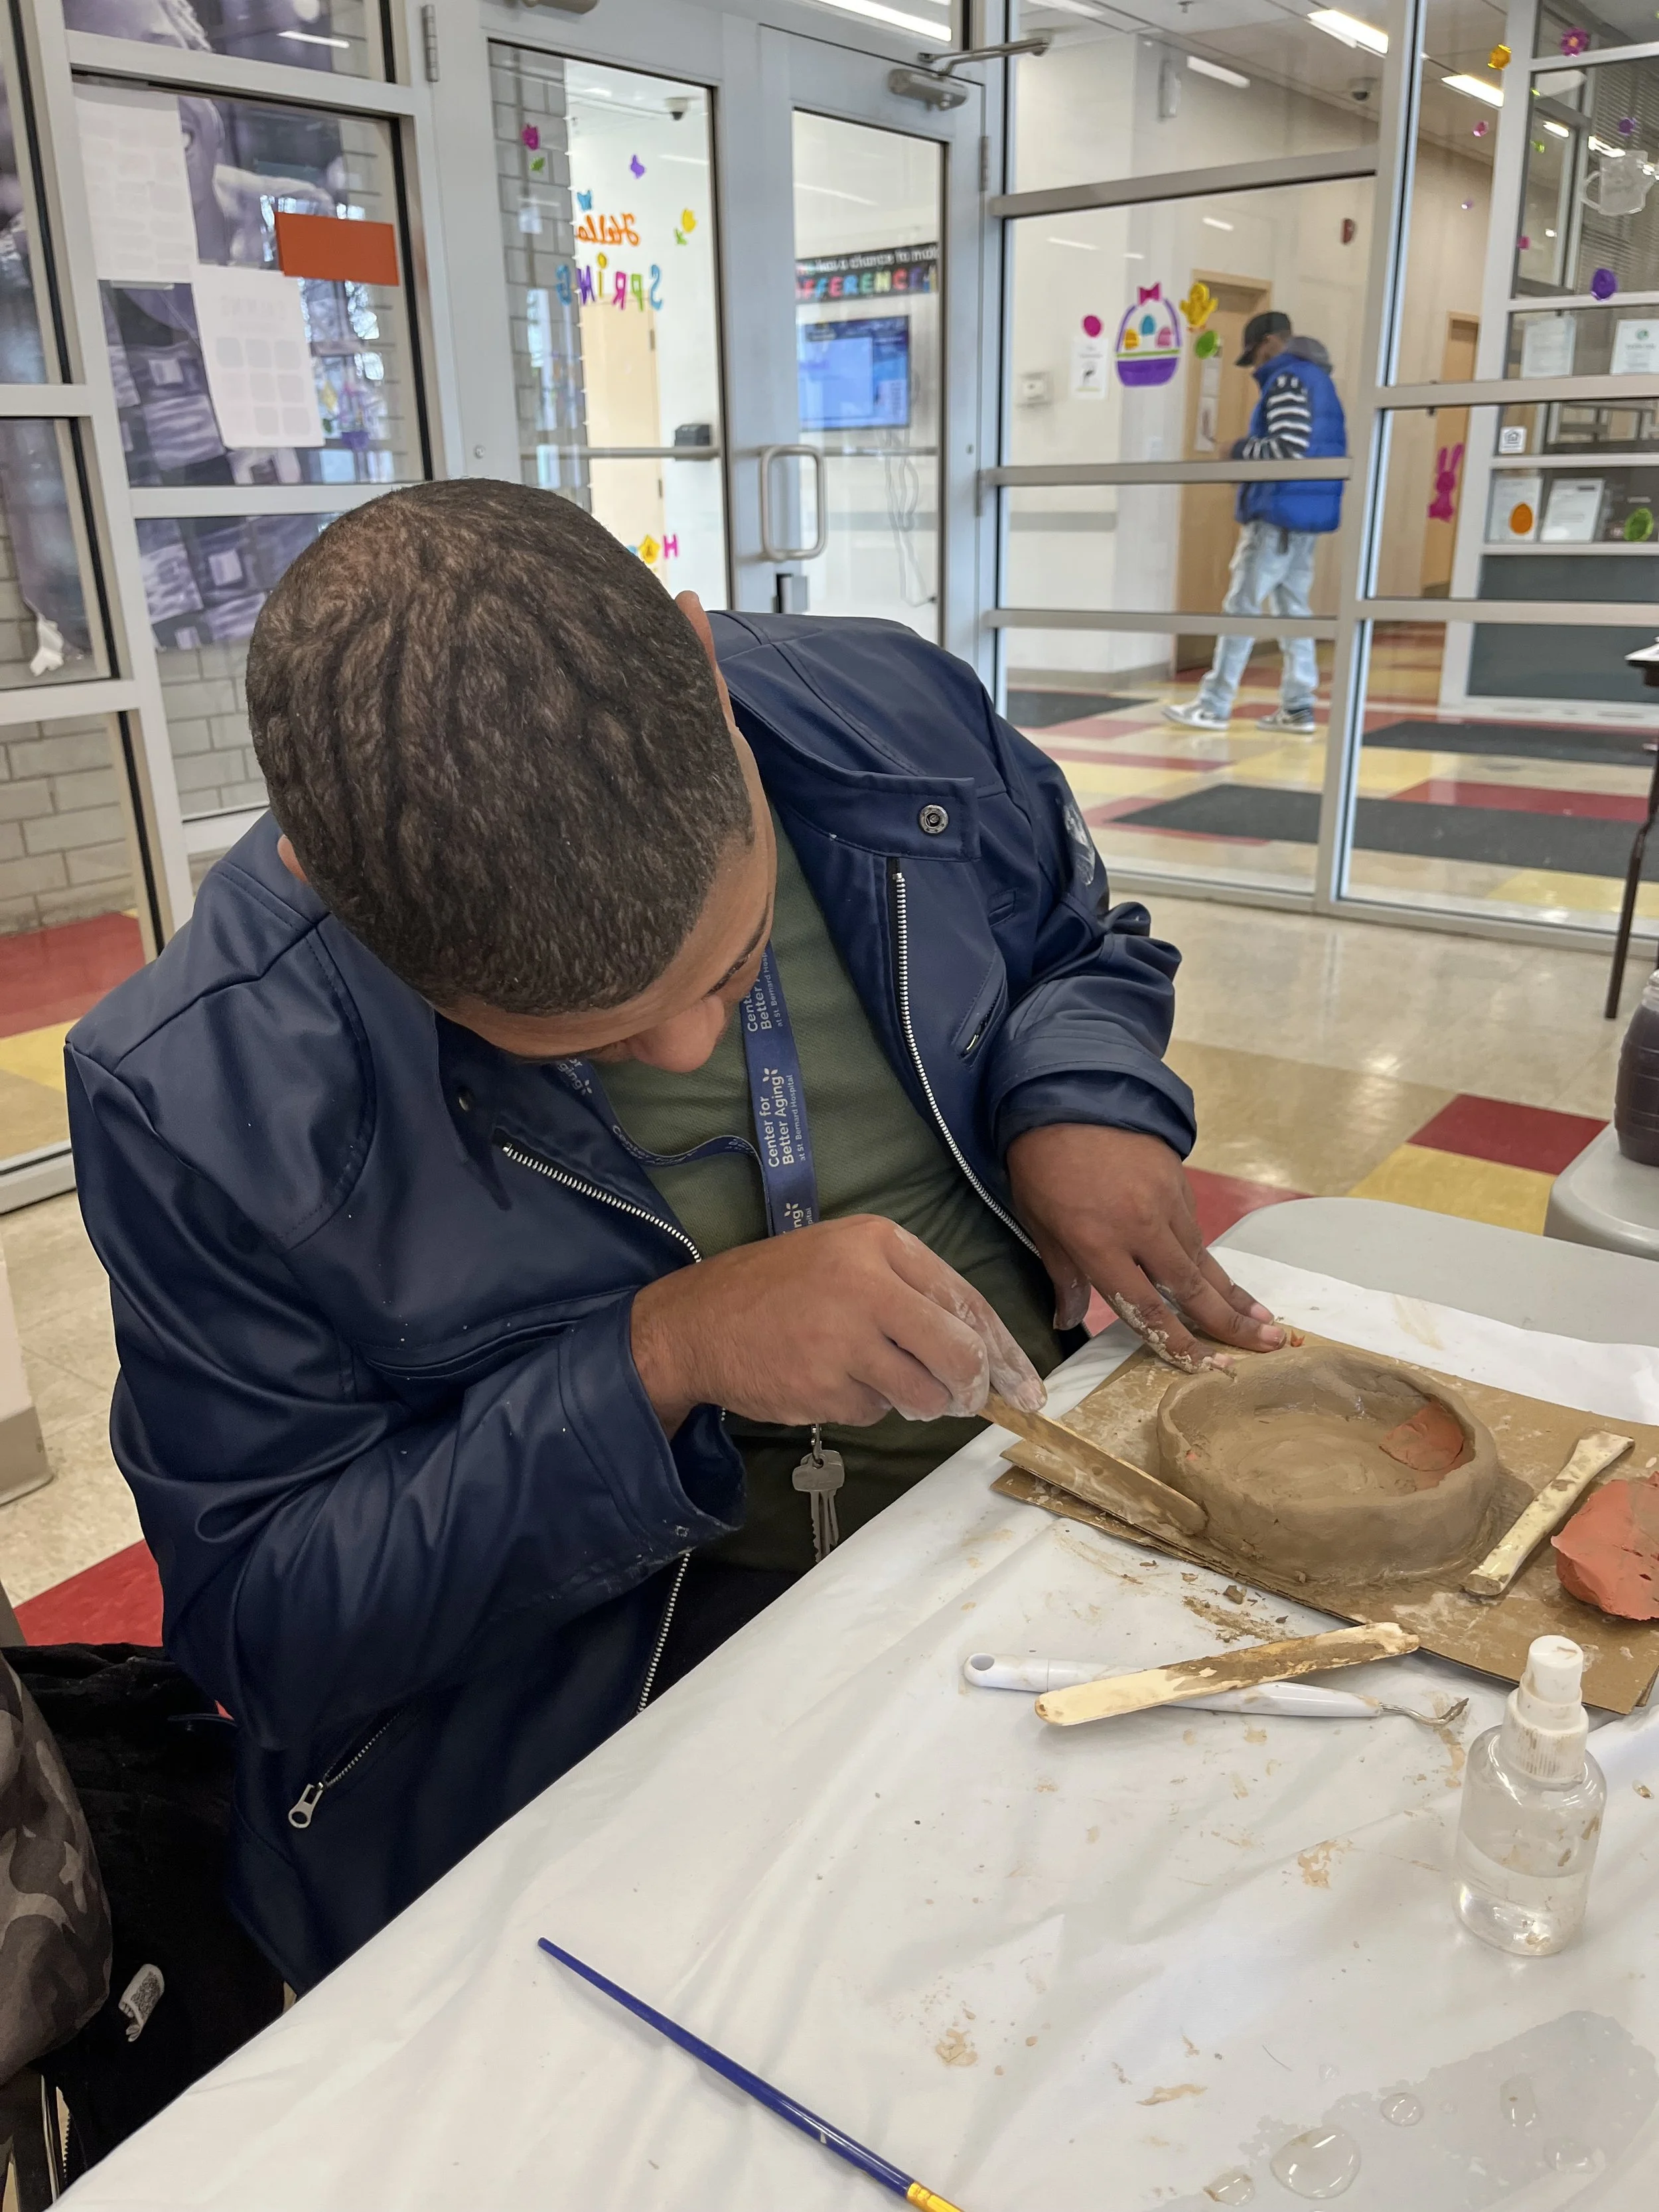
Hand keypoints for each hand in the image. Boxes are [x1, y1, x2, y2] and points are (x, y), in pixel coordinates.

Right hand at [630, 1215, 1045, 1434]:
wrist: (697, 1322)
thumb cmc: (780, 1289)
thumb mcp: (846, 1260)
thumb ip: (912, 1293)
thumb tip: (984, 1355)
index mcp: (879, 1243)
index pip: (966, 1300)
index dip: (1003, 1349)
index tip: (1025, 1383)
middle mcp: (867, 1284)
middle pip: (958, 1352)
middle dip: (972, 1387)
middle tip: (971, 1402)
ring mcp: (844, 1338)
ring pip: (925, 1392)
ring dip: (915, 1399)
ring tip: (871, 1374)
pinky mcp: (824, 1385)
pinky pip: (876, 1411)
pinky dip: (866, 1405)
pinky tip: (830, 1380)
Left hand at [1006, 1123, 1284, 1370]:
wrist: (1069, 1091)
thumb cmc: (1042, 1161)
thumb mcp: (1038, 1221)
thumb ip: (1062, 1274)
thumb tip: (1066, 1321)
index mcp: (1099, 1243)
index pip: (1145, 1306)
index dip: (1176, 1341)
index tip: (1205, 1367)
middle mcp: (1141, 1227)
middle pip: (1192, 1287)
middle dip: (1231, 1323)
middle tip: (1269, 1347)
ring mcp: (1166, 1202)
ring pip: (1203, 1258)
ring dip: (1233, 1293)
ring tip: (1265, 1323)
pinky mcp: (1179, 1182)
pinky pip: (1196, 1229)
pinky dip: (1210, 1257)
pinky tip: (1223, 1278)